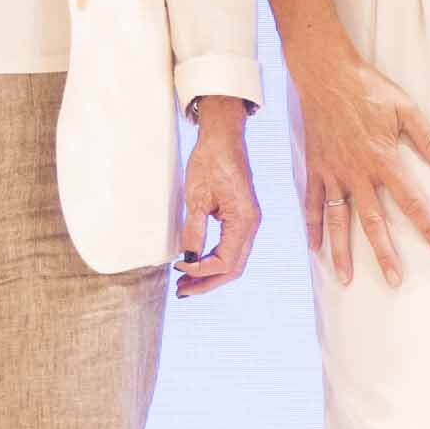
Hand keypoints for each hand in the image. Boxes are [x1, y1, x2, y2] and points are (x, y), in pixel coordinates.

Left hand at [176, 105, 260, 289]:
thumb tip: (188, 257)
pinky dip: (214, 260)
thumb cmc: (211, 160)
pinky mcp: (242, 218)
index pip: (225, 261)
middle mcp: (251, 225)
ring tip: (186, 282)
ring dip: (210, 275)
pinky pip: (232, 249)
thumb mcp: (196, 196)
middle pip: (233, 268)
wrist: (223, 137)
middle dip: (207, 283)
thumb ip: (194, 229)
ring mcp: (249, 222)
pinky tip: (197, 263)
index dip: (201, 270)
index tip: (178, 267)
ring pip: (234, 262)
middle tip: (182, 292)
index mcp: (244, 220)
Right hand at [281, 26, 429, 279]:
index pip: (411, 201)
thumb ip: (429, 140)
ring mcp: (333, 173)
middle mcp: (357, 173)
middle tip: (394, 281)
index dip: (428, 225)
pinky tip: (314, 246)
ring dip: (342, 250)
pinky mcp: (315, 168)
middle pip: (373, 221)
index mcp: (383, 160)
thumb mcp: (405, 109)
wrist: (325, 73)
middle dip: (384, 253)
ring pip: (338, 220)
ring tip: (346, 278)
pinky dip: (313, 225)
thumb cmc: (368, 89)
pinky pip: (313, 202)